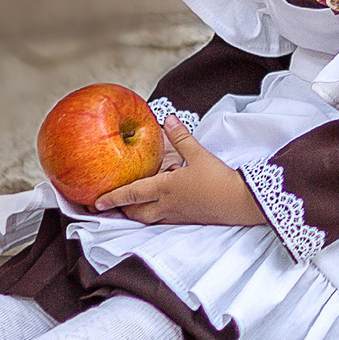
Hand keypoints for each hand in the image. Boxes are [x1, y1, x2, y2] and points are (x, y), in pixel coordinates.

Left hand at [91, 117, 265, 225]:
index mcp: (165, 188)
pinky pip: (162, 221)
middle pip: (136, 212)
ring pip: (148, 220)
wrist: (242, 203)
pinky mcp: (187, 219)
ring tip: (128, 207)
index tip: (96, 202)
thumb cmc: (220, 179)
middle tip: (109, 204)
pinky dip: (152, 216)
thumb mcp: (200, 154)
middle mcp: (167, 205)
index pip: (132, 194)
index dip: (112, 198)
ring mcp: (177, 215)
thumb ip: (181, 137)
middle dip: (121, 209)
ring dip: (135, 215)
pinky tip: (156, 207)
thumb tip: (168, 118)